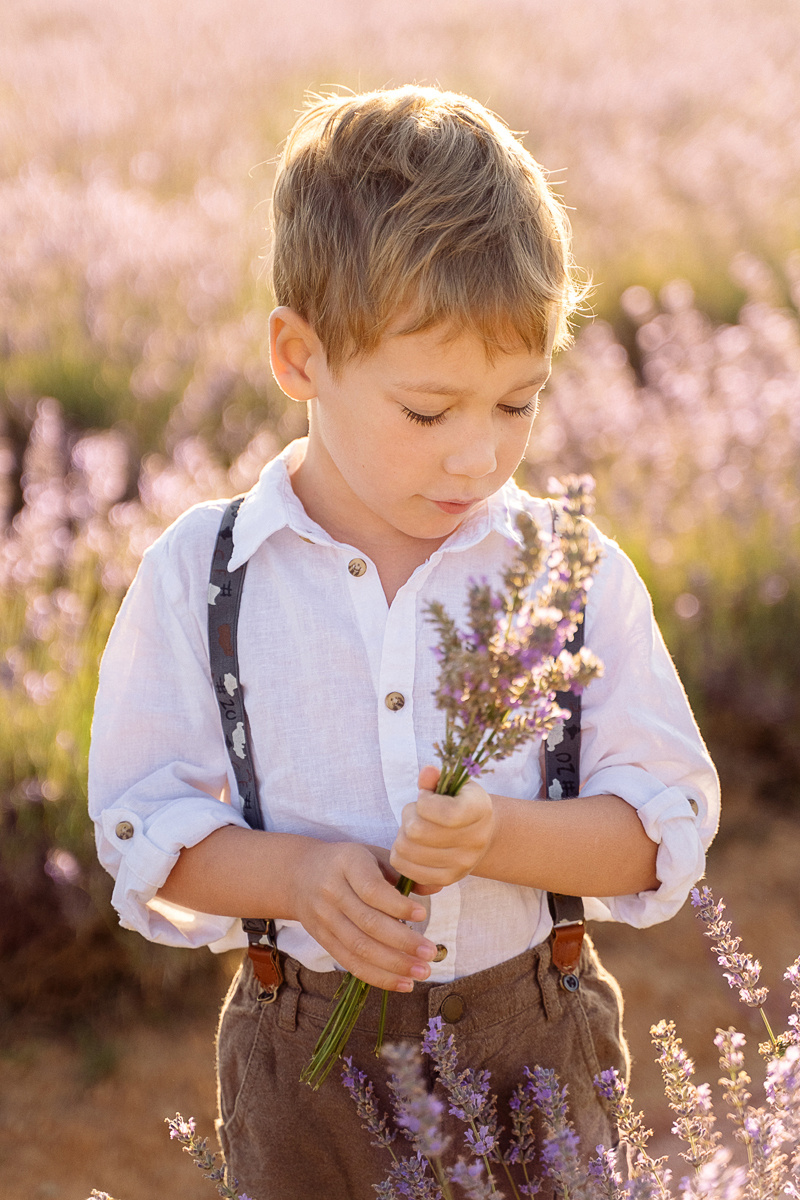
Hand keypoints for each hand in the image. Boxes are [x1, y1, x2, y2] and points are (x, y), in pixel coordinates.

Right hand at [290, 839, 438, 991]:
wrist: (298, 875)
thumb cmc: (348, 863)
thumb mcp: (373, 855)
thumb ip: (402, 871)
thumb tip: (436, 887)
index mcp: (347, 864)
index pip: (371, 889)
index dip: (397, 905)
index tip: (422, 915)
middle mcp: (332, 893)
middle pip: (367, 923)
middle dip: (402, 942)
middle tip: (429, 952)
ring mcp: (325, 919)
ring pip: (359, 948)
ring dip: (393, 965)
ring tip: (421, 971)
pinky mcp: (324, 941)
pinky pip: (351, 963)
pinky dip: (378, 977)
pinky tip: (403, 983)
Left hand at [390, 766, 495, 887]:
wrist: (479, 834)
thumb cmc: (460, 803)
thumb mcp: (453, 785)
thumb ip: (436, 779)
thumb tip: (427, 772)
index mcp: (480, 810)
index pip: (445, 813)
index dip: (424, 801)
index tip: (425, 797)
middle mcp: (475, 841)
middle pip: (417, 832)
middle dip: (408, 816)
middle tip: (415, 813)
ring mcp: (462, 864)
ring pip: (406, 849)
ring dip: (402, 835)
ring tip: (413, 828)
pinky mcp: (446, 879)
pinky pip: (404, 868)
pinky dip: (400, 854)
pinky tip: (412, 845)